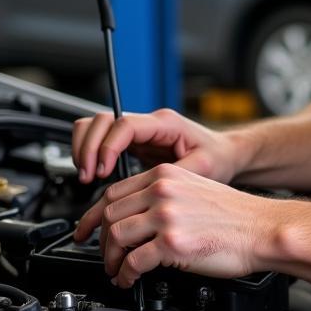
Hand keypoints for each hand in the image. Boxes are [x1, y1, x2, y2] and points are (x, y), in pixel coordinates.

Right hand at [71, 108, 240, 184]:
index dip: (108, 146)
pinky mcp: (133, 144)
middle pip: (102, 120)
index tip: (104, 172)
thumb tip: (154, 190)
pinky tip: (94, 175)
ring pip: (96, 126)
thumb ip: (178, 176)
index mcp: (165, 124)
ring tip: (87, 176)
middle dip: (89, 147)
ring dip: (85, 149)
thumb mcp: (203, 167)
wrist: (224, 154)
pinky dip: (90, 154)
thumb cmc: (218, 157)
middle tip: (89, 176)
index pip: (124, 125)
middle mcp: (148, 124)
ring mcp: (139, 132)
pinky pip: (101, 141)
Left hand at [73, 163, 269, 286]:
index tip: (90, 231)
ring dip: (110, 260)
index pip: (114, 192)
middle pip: (109, 214)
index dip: (96, 216)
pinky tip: (130, 279)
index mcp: (166, 175)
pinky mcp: (173, 243)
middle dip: (102, 241)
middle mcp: (163, 190)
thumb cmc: (236, 216)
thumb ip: (165, 196)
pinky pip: (133, 262)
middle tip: (107, 257)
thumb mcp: (196, 189)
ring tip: (117, 270)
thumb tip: (137, 217)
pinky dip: (125, 275)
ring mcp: (167, 216)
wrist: (262, 229)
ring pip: (115, 237)